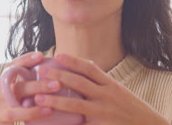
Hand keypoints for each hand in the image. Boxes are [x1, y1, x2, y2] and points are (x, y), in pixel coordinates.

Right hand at [0, 52, 60, 124]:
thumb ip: (19, 84)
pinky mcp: (2, 115)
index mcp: (2, 81)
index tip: (40, 55)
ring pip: (21, 92)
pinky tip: (48, 110)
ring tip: (56, 88)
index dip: (26, 59)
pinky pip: (20, 112)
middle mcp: (0, 88)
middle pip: (21, 80)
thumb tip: (43, 76)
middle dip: (39, 79)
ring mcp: (0, 102)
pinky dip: (35, 111)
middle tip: (57, 80)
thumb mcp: (5, 93)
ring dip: (39, 89)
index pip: (13, 65)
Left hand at [33, 53, 169, 124]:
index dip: (73, 60)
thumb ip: (103, 83)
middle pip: (79, 83)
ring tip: (38, 98)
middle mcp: (108, 96)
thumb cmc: (133, 111)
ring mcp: (104, 114)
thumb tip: (85, 72)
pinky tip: (51, 124)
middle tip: (40, 71)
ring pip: (75, 105)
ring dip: (55, 101)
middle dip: (58, 76)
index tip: (57, 54)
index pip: (90, 68)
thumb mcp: (120, 92)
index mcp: (111, 85)